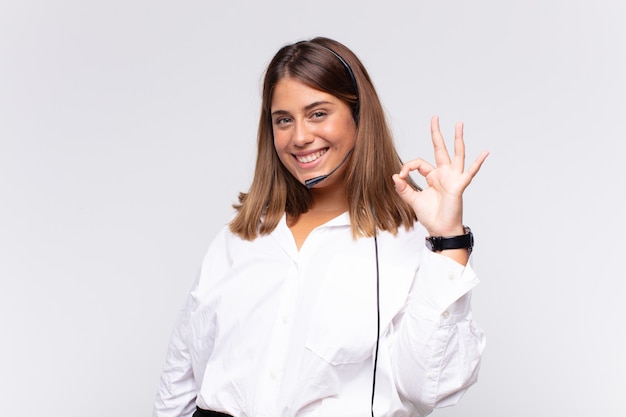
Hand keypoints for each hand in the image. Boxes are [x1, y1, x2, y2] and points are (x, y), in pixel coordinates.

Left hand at [392, 116, 488, 236]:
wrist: (440, 229)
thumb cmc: (431, 215)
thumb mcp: (412, 200)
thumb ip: (403, 188)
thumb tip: (395, 175)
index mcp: (432, 176)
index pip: (418, 163)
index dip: (407, 167)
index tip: (400, 176)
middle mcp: (443, 174)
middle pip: (439, 149)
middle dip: (436, 133)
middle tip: (435, 118)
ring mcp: (453, 178)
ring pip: (456, 154)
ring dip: (457, 139)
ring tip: (459, 124)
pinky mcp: (459, 185)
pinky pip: (470, 173)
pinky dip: (478, 163)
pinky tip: (485, 152)